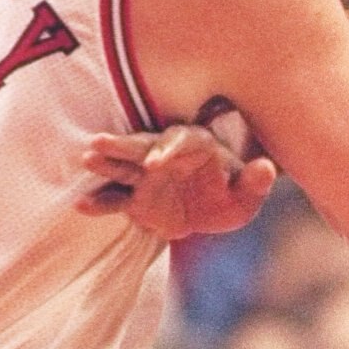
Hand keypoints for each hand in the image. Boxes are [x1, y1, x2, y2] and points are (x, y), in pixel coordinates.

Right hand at [80, 104, 276, 238]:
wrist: (214, 208)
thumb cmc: (232, 193)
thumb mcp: (248, 194)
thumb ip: (256, 182)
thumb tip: (267, 168)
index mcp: (195, 145)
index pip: (180, 140)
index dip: (168, 149)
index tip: (156, 163)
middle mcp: (165, 154)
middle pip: (142, 146)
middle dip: (122, 146)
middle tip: (98, 143)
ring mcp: (146, 175)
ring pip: (123, 167)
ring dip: (106, 163)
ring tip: (86, 160)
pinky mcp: (136, 198)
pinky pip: (117, 198)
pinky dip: (100, 202)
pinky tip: (80, 205)